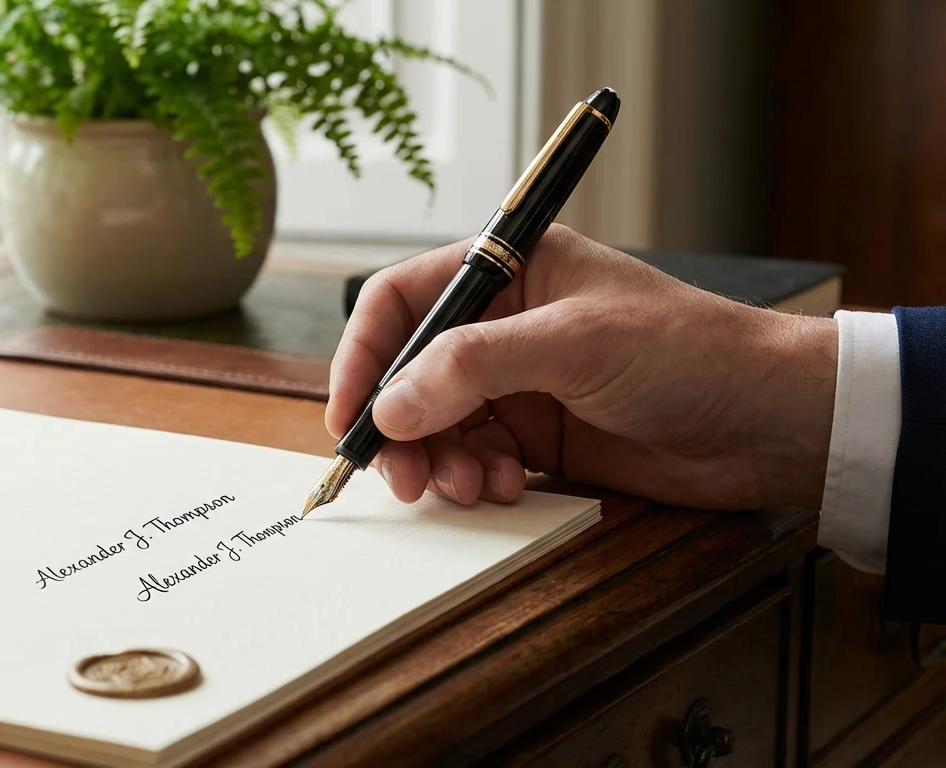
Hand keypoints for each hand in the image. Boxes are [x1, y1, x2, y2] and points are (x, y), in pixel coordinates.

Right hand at [326, 224, 837, 511]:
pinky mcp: (539, 433)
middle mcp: (504, 322)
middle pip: (409, 371)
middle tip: (402, 474)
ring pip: (438, 422)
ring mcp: (520, 381)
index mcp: (508, 269)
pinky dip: (475, 476)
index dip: (364, 355)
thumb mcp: (575, 343)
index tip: (350, 413)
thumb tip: (394, 405)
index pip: (402, 300)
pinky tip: (506, 485)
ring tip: (467, 484)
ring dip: (439, 459)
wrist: (769, 422)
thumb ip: (474, 367)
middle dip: (399, 424)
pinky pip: (475, 455)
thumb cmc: (690, 352)